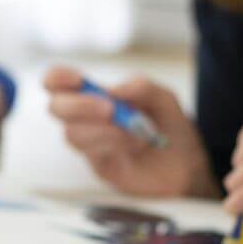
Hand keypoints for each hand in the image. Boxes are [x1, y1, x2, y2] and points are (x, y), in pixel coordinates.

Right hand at [44, 66, 218, 197]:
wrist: (186, 165)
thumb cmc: (170, 129)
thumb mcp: (163, 98)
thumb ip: (140, 87)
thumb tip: (113, 91)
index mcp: (95, 97)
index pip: (57, 84)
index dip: (57, 79)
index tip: (78, 80)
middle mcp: (86, 120)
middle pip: (56, 108)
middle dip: (79, 106)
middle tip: (110, 108)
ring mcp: (91, 143)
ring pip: (73, 133)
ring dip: (103, 128)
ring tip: (133, 129)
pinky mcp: (99, 165)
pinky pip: (91, 152)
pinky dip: (112, 142)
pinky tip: (134, 141)